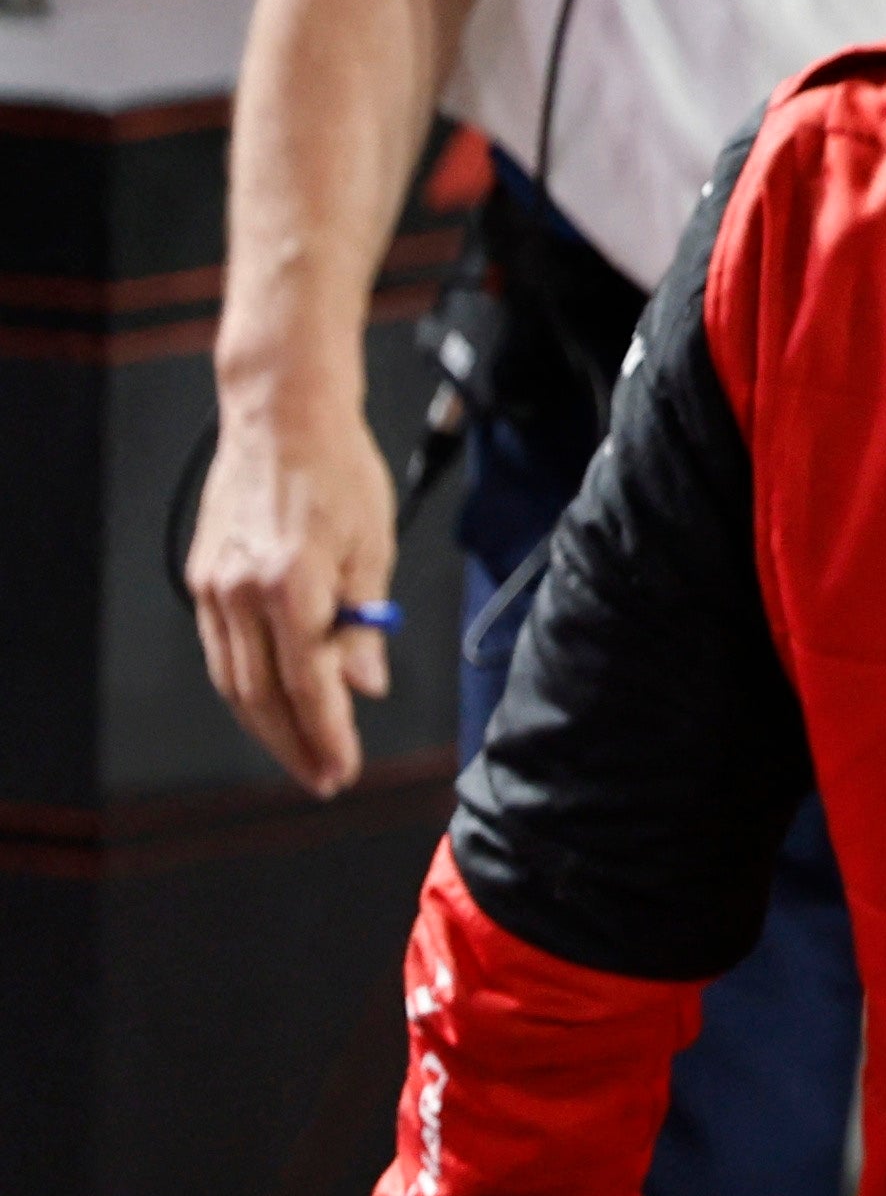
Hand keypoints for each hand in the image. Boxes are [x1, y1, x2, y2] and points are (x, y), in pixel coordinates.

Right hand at [187, 376, 399, 795]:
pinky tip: (271, 704)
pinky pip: (222, 650)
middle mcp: (240, 590)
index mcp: (290, 583)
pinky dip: (245, 685)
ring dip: (266, 724)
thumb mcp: (372, 547)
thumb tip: (363, 687)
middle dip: (293, 744)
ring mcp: (214, 585)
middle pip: (260, 695)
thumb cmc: (339, 472)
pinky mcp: (203, 577)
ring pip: (233, 679)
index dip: (327, 734)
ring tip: (301, 754)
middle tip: (323, 778)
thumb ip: (363, 624)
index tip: (343, 769)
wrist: (282, 417)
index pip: (308, 684)